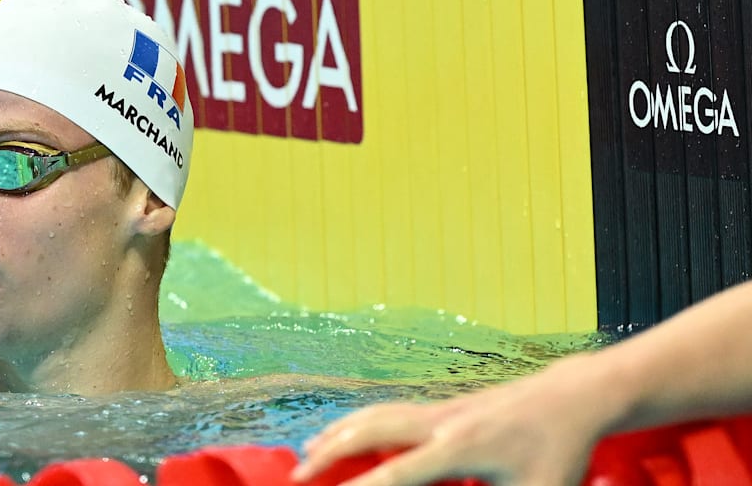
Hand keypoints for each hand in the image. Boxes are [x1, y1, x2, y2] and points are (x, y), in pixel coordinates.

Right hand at [295, 356, 619, 485]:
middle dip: (331, 451)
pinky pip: (389, 410)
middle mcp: (442, 422)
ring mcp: (440, 408)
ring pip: (375, 414)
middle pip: (370, 430)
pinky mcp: (444, 404)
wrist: (572, 398)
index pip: (399, 474)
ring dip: (339, 432)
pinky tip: (349, 431)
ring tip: (309, 452)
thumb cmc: (560, 452)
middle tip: (298, 473)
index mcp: (462, 448)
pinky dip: (360, 421)